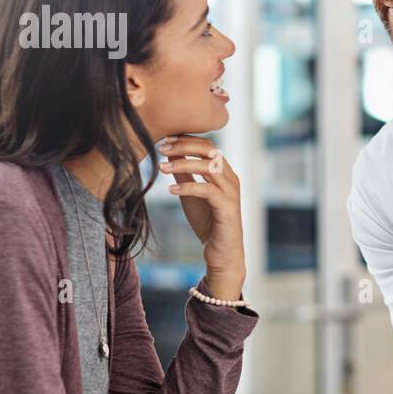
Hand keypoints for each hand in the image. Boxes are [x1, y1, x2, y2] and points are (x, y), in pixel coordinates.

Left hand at [157, 135, 244, 300]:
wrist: (222, 253)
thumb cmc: (208, 223)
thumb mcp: (191, 194)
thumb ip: (185, 175)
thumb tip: (169, 154)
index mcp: (224, 172)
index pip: (208, 145)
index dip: (186, 139)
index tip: (163, 140)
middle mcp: (231, 178)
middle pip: (210, 150)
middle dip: (184, 146)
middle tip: (161, 147)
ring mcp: (231, 192)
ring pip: (209, 167)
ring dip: (183, 164)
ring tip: (161, 168)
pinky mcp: (228, 208)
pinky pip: (207, 190)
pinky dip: (188, 187)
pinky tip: (170, 191)